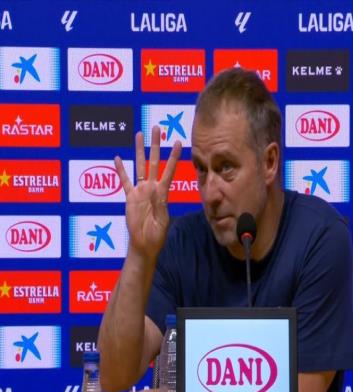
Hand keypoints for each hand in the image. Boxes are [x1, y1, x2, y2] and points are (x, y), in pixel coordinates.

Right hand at [115, 126, 181, 259]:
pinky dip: (120, 170)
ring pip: (139, 166)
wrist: (144, 243)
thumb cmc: (157, 234)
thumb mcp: (162, 220)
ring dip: (139, 150)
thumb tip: (156, 192)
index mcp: (163, 193)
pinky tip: (117, 158)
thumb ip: (159, 206)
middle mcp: (152, 188)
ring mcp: (140, 191)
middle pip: (154, 161)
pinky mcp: (129, 197)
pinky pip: (125, 181)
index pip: (170, 170)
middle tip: (157, 128)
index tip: (178, 142)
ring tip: (139, 134)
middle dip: (155, 145)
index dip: (173, 156)